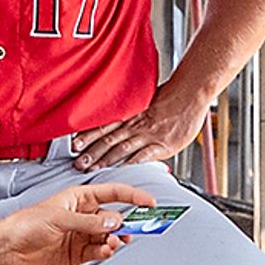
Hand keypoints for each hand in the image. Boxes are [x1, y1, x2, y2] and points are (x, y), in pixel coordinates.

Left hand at [0, 180, 151, 264]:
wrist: (8, 249)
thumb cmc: (26, 224)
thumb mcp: (59, 219)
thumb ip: (88, 222)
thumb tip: (114, 222)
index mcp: (79, 198)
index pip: (113, 194)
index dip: (133, 196)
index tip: (150, 202)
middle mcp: (84, 216)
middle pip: (114, 218)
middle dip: (127, 224)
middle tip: (137, 230)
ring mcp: (82, 235)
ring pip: (109, 237)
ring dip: (115, 240)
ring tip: (113, 244)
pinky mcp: (78, 254)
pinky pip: (98, 252)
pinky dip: (105, 252)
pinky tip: (105, 251)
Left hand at [73, 83, 210, 170]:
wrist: (191, 93)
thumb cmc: (171, 98)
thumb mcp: (147, 102)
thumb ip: (134, 115)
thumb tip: (120, 124)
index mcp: (131, 115)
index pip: (104, 126)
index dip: (88, 136)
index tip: (74, 145)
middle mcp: (136, 125)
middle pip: (108, 140)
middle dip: (91, 153)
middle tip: (77, 163)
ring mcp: (148, 135)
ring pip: (121, 149)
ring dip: (105, 160)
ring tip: (91, 169)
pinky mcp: (162, 145)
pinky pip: (144, 155)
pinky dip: (131, 163)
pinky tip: (121, 170)